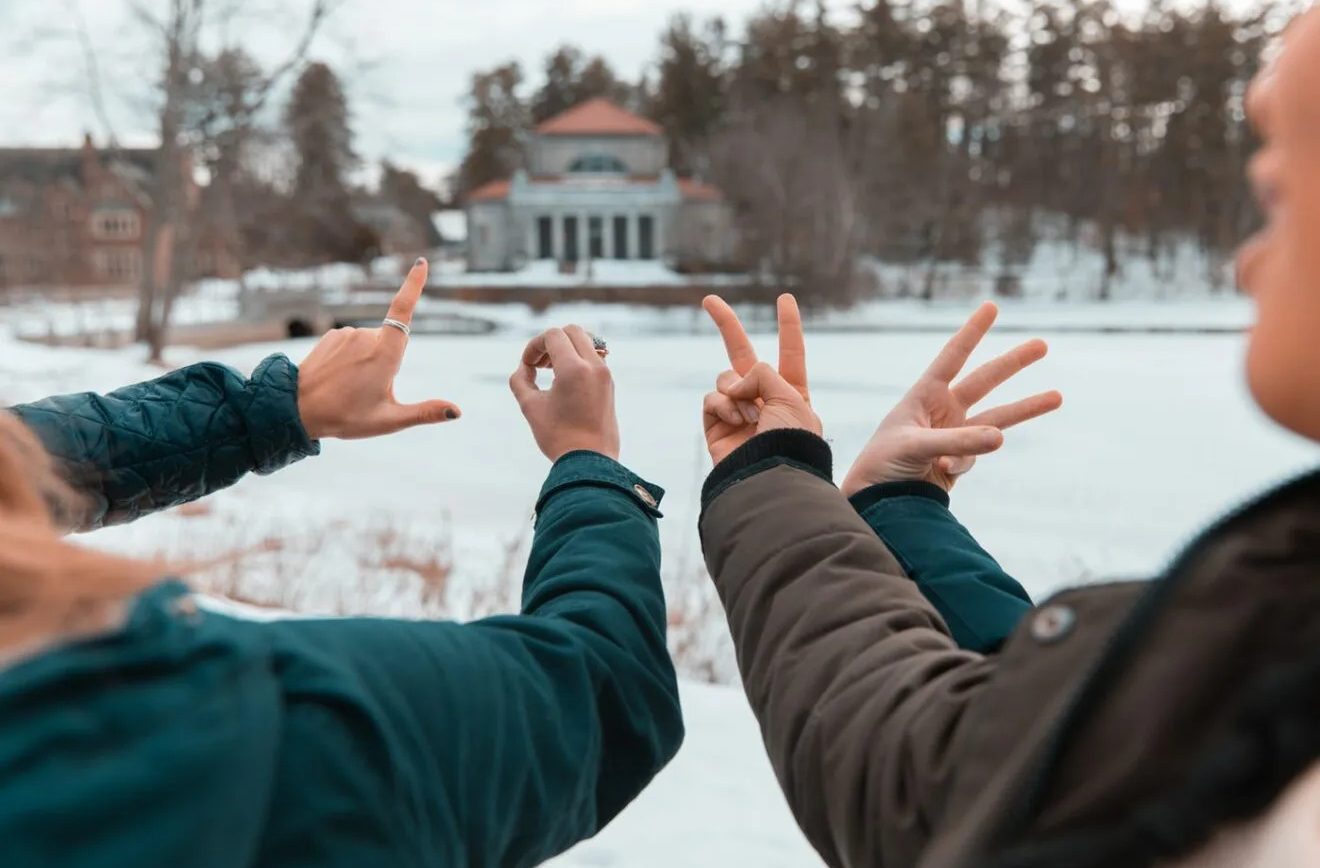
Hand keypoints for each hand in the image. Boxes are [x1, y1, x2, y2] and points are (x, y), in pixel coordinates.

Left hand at [297, 258, 460, 439]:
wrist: (295, 411)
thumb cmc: (345, 417)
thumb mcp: (389, 420)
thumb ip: (425, 413)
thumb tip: (457, 411)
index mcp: (385, 353)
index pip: (403, 310)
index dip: (413, 285)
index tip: (421, 263)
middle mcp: (366, 336)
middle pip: (390, 344)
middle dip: (387, 364)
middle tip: (365, 394)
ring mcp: (347, 334)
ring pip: (371, 345)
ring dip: (367, 363)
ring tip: (348, 389)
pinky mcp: (332, 336)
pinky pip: (352, 344)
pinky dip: (351, 359)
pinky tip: (337, 378)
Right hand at [509, 324, 619, 460]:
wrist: (590, 462)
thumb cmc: (558, 437)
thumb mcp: (530, 406)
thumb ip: (520, 379)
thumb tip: (525, 367)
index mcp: (574, 369)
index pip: (553, 336)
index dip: (534, 346)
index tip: (527, 366)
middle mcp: (594, 366)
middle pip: (572, 331)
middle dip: (551, 342)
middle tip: (539, 364)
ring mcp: (605, 374)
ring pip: (585, 342)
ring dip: (565, 349)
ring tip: (549, 371)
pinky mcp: (609, 384)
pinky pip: (594, 357)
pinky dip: (577, 359)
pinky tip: (564, 380)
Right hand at [702, 294, 820, 463]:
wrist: (770, 477)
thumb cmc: (790, 439)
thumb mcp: (789, 396)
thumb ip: (762, 373)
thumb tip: (733, 385)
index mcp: (792, 392)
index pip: (790, 351)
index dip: (788, 324)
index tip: (785, 298)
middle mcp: (763, 399)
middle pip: (743, 354)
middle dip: (726, 325)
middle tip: (709, 299)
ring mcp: (738, 412)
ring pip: (724, 378)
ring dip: (735, 390)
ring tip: (749, 415)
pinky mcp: (716, 426)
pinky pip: (711, 399)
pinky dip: (722, 405)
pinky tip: (736, 422)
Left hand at [840, 302, 1061, 496]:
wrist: (874, 502)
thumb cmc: (882, 464)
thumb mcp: (914, 447)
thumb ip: (957, 442)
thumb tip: (1000, 438)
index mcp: (924, 395)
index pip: (953, 357)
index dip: (973, 331)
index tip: (991, 306)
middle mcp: (941, 411)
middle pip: (984, 381)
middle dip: (1013, 363)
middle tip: (1042, 345)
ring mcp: (953, 436)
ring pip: (995, 418)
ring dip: (1025, 408)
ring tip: (1057, 396)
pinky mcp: (958, 460)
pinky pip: (973, 458)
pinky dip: (963, 463)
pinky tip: (941, 470)